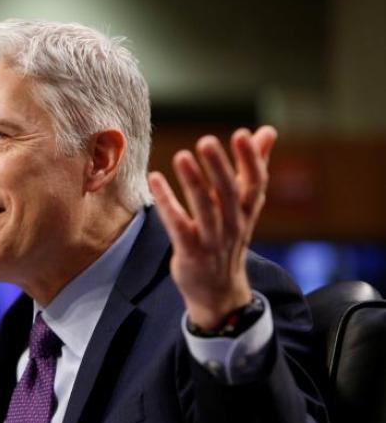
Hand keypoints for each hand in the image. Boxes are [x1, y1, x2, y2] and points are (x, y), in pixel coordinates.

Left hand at [148, 126, 276, 329]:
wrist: (219, 291)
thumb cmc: (229, 237)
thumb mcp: (245, 205)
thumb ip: (253, 166)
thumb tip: (267, 131)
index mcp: (248, 211)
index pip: (255, 183)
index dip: (251, 159)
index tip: (242, 134)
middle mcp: (233, 224)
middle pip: (229, 193)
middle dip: (220, 167)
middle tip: (207, 141)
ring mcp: (212, 240)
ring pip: (205, 209)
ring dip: (193, 182)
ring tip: (182, 156)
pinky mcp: (190, 251)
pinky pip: (177, 224)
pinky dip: (167, 202)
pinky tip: (155, 179)